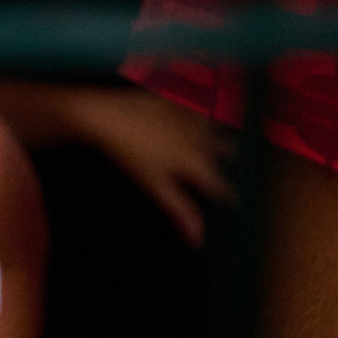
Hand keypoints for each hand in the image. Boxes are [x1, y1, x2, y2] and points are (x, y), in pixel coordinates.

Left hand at [72, 88, 230, 243]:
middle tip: (227, 164)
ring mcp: (188, 113)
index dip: (227, 195)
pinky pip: (196, 100)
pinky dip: (202, 106)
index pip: (220, 184)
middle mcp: (200, 136)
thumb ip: (179, 210)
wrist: (107, 115)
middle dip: (226, 159)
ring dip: (218, 132)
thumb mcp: (153, 186)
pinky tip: (200, 105)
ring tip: (220, 138)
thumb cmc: (130, 155)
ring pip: (215, 125)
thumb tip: (200, 240)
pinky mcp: (174, 96)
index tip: (231, 200)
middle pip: (224, 151)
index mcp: (197, 161)